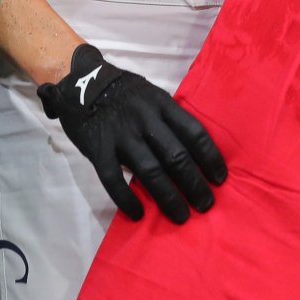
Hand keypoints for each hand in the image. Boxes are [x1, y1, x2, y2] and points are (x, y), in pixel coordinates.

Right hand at [38, 43, 227, 223]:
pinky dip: (127, 199)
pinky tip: (139, 213)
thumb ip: (169, 118)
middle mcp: (144, 119)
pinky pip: (114, 179)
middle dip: (194, 184)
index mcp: (161, 104)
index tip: (219, 179)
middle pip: (176, 155)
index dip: (210, 157)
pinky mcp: (98, 149)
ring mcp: (121, 135)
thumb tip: (194, 152)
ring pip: (150, 171)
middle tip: (205, 205)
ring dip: (168, 197)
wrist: (80, 83)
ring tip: (181, 215)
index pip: (193, 132)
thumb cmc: (123, 93)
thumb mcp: (151, 95)